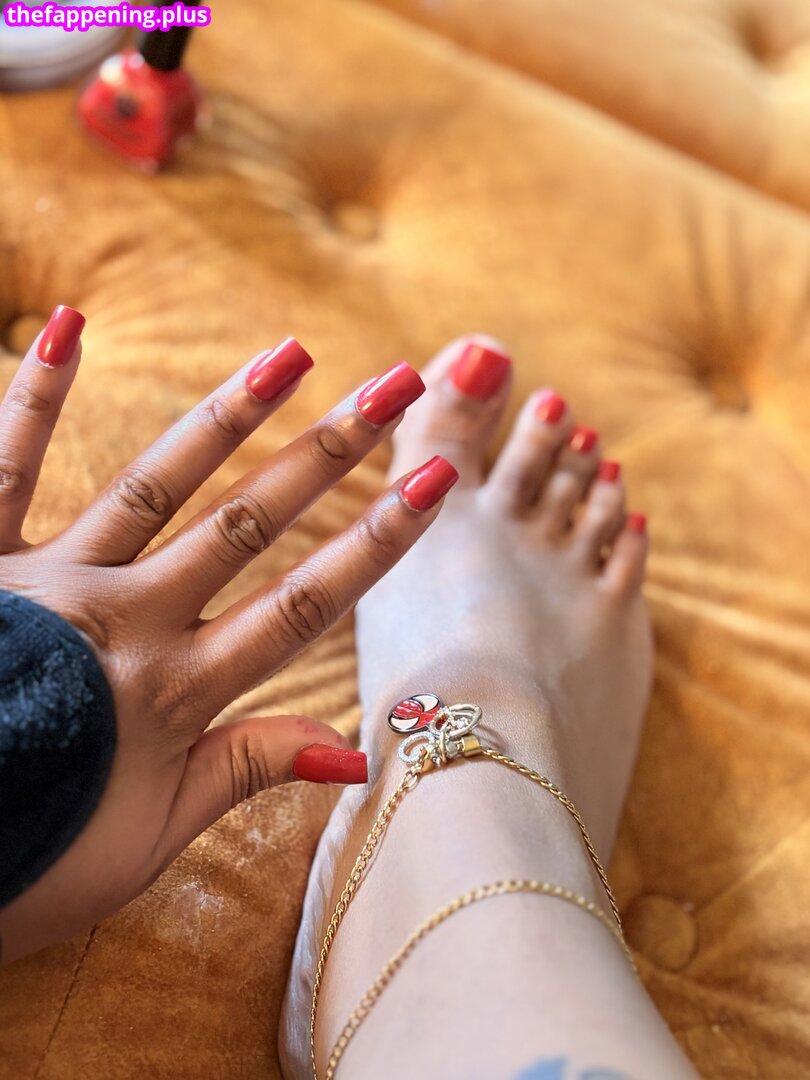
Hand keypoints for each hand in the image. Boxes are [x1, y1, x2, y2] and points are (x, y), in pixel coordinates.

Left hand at [0, 306, 455, 962]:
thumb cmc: (33, 856)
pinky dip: (37, 397)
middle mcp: (125, 621)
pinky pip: (6, 467)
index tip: (436, 479)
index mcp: (177, 692)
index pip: (305, 603)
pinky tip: (69, 324)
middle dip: (329, 451)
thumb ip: (247, 770)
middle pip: (247, 523)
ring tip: (291, 352)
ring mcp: (51, 582)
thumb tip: (358, 753)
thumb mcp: (152, 836)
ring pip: (156, 484)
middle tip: (393, 384)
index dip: (378, 538)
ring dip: (228, 415)